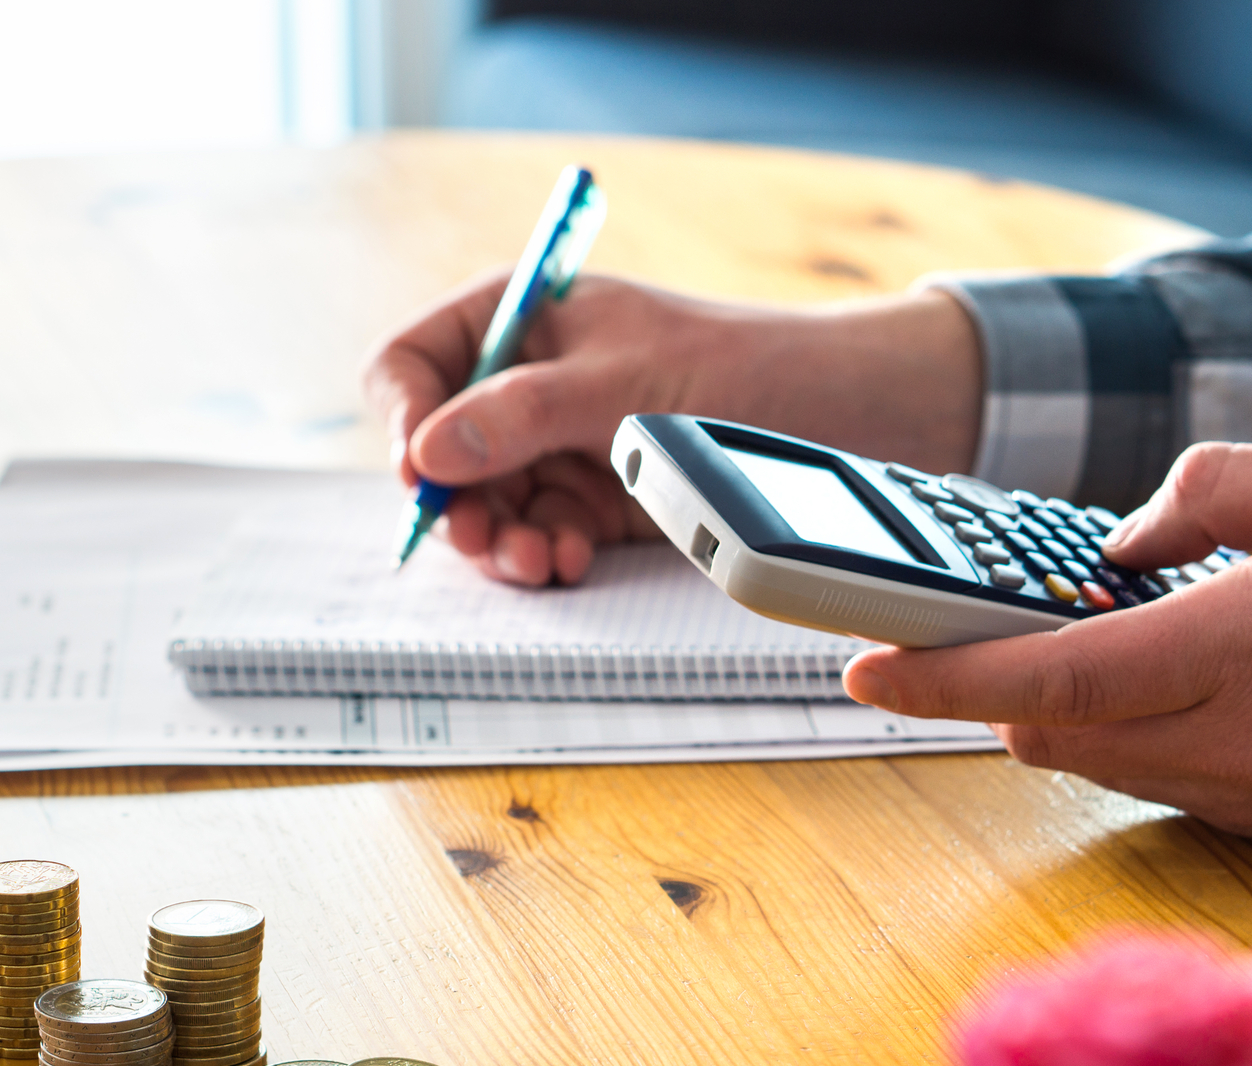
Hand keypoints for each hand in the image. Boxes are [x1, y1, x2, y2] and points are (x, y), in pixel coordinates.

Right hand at [361, 270, 980, 584]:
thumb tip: (428, 452)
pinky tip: (569, 561)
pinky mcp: (599, 498)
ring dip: (501, 539)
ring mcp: (562, 443)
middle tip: (481, 541)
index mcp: (522, 318)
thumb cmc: (741, 364)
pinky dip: (546, 553)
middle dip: (457, 499)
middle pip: (443, 449)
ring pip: (489, 503)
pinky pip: (541, 531)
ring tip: (537, 561)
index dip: (404, 417)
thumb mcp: (622, 383)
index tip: (420, 471)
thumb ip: (520, 414)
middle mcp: (530, 381)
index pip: (414, 361)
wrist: (847, 409)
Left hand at [842, 442, 1251, 855]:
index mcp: (1242, 650)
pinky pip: (1152, 779)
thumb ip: (1216, 488)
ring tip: (1065, 641)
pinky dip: (1120, 733)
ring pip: (1092, 763)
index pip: (1051, 680)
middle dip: (987, 687)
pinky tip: (1157, 680)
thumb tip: (1119, 542)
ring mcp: (1246, 797)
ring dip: (1054, 711)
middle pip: (1047, 733)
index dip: (943, 677)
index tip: (863, 667)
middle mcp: (1231, 743)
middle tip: (957, 631)